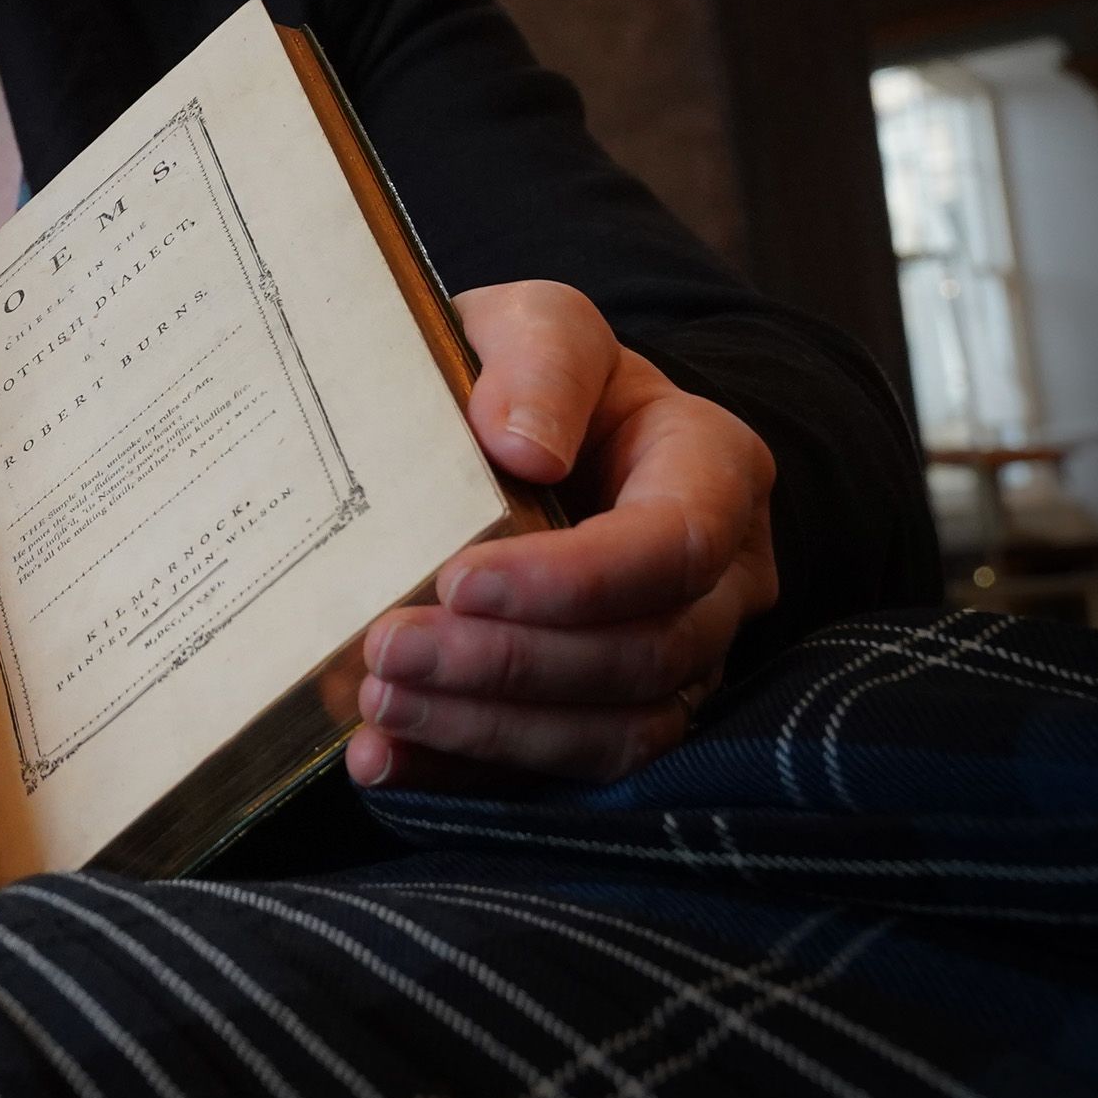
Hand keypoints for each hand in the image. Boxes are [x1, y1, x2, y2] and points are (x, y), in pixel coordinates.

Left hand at [348, 281, 777, 787]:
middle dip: (511, 665)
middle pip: (644, 655)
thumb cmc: (534, 372)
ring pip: (613, 732)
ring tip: (378, 706)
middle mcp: (720, 580)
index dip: (574, 580)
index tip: (459, 580)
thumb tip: (524, 447)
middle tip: (388, 650)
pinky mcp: (616, 713)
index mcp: (714, 469)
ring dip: (488, 731)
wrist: (526, 427)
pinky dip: (467, 775)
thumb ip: (540, 357)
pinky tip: (380, 759)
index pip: (675, 546)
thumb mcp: (536, 322)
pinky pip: (563, 772)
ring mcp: (680, 659)